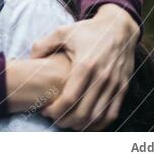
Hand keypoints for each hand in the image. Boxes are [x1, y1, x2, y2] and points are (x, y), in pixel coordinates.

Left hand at [29, 4, 138, 129]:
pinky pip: (112, 114)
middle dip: (65, 121)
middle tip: (54, 119)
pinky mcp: (123, 87)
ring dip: (81, 125)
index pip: (69, 98)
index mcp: (85, 65)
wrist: (118, 27)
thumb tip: (30, 60)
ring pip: (98, 117)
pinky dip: (99, 124)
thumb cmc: (88, 31)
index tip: (46, 111)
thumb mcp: (63, 32)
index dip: (55, 110)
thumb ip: (43, 45)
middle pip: (83, 112)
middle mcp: (102, 77)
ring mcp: (115, 84)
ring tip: (68, 122)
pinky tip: (86, 123)